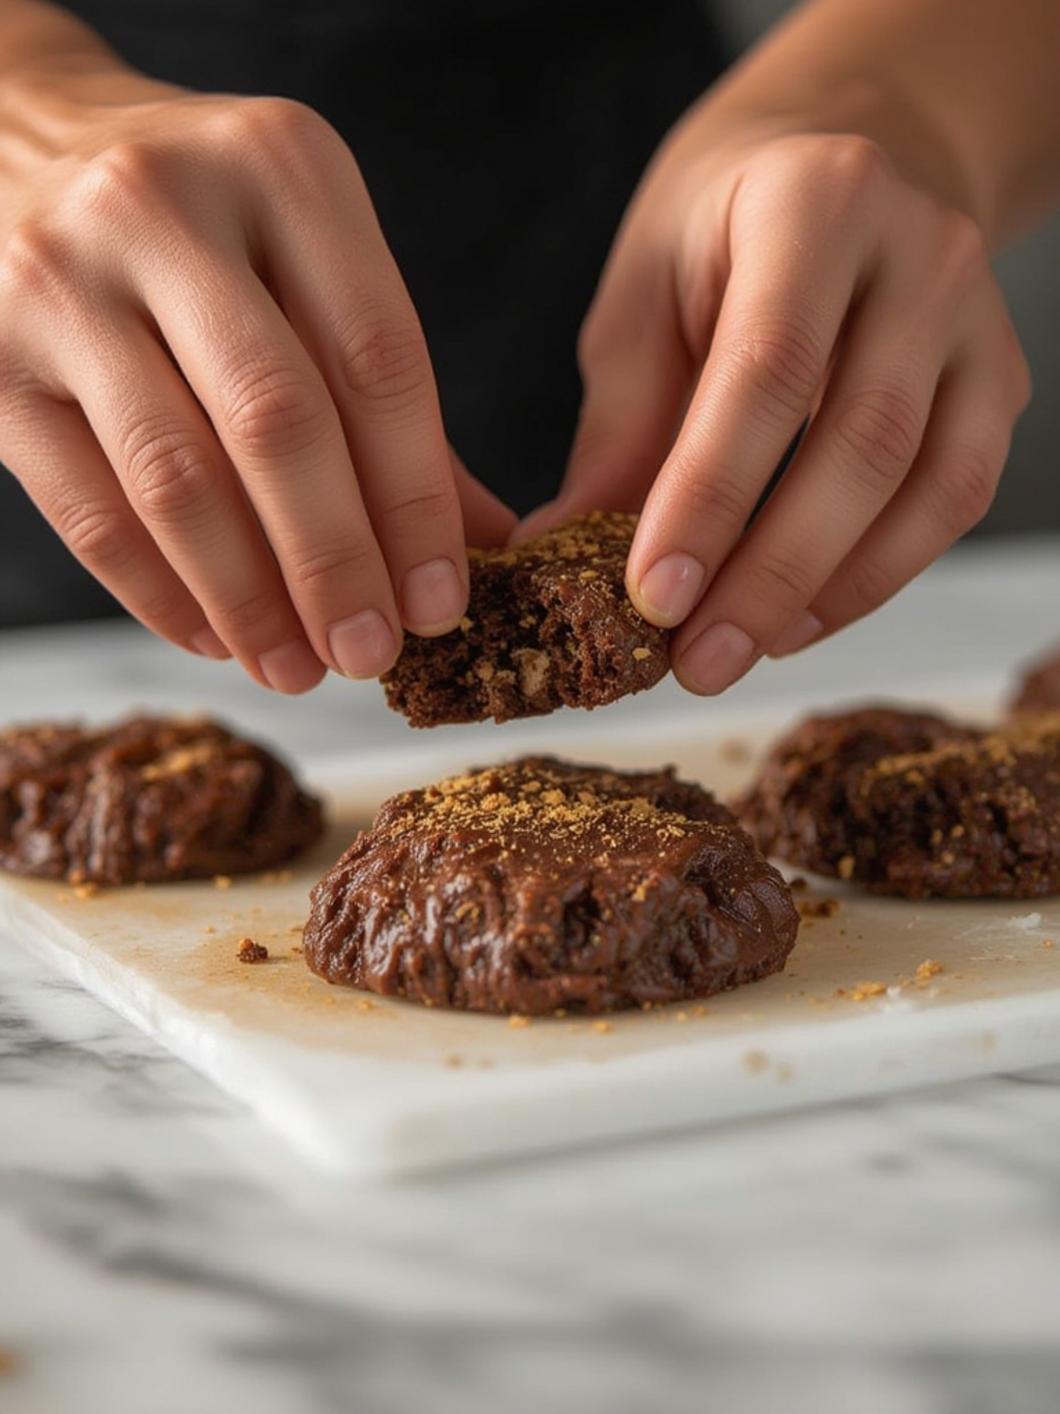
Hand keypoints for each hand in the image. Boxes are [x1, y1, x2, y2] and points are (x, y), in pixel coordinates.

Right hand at [0, 71, 513, 690]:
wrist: (7, 138)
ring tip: (297, 669)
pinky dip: (160, 594)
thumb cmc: (199, 223)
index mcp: (284, 168)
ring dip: (248, 601)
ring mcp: (62, 278)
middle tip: (370, 657)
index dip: (416, 502)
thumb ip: (390, 396)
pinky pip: (87, 510)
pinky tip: (216, 638)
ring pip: (175, 479)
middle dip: (334, 564)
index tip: (440, 603)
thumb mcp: (307, 258)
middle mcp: (166, 206)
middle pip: (276, 423)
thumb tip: (487, 542)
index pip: (377, 361)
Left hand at [526, 114, 1029, 694]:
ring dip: (830, 592)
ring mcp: (976, 317)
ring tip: (739, 654)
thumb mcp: (643, 300)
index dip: (710, 496)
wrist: (838, 163)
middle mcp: (920, 251)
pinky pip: (954, 499)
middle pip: (863, 440)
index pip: (767, 369)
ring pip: (930, 484)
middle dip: (772, 571)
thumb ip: (619, 428)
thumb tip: (560, 556)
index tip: (653, 598)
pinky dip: (877, 576)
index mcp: (813, 201)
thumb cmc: (719, 234)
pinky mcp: (998, 379)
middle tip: (695, 664)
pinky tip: (800, 620)